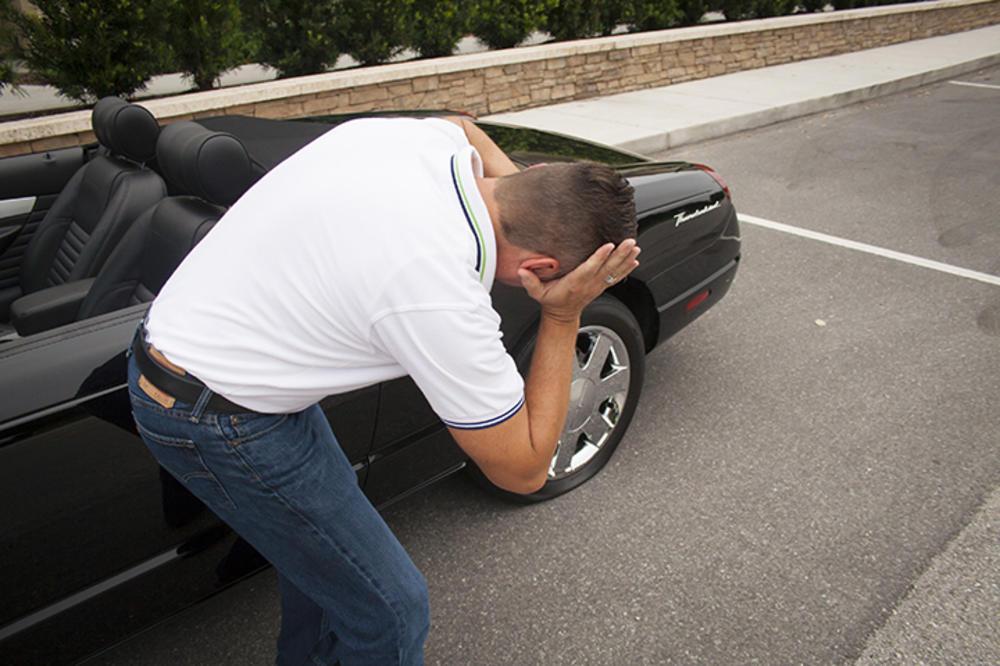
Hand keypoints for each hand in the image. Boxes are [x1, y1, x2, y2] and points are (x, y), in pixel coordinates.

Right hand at [518, 239, 640, 323]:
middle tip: (629, 243)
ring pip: (614, 271)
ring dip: (626, 260)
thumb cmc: (551, 301)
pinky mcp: (601, 286)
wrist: (562, 315)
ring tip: (635, 248)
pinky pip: (616, 277)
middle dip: (619, 255)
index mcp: (575, 283)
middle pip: (607, 268)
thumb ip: (530, 282)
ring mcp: (597, 286)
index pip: (589, 269)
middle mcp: (589, 284)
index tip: (608, 246)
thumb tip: (521, 271)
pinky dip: (627, 268)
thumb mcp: (537, 293)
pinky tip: (635, 260)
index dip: (599, 258)